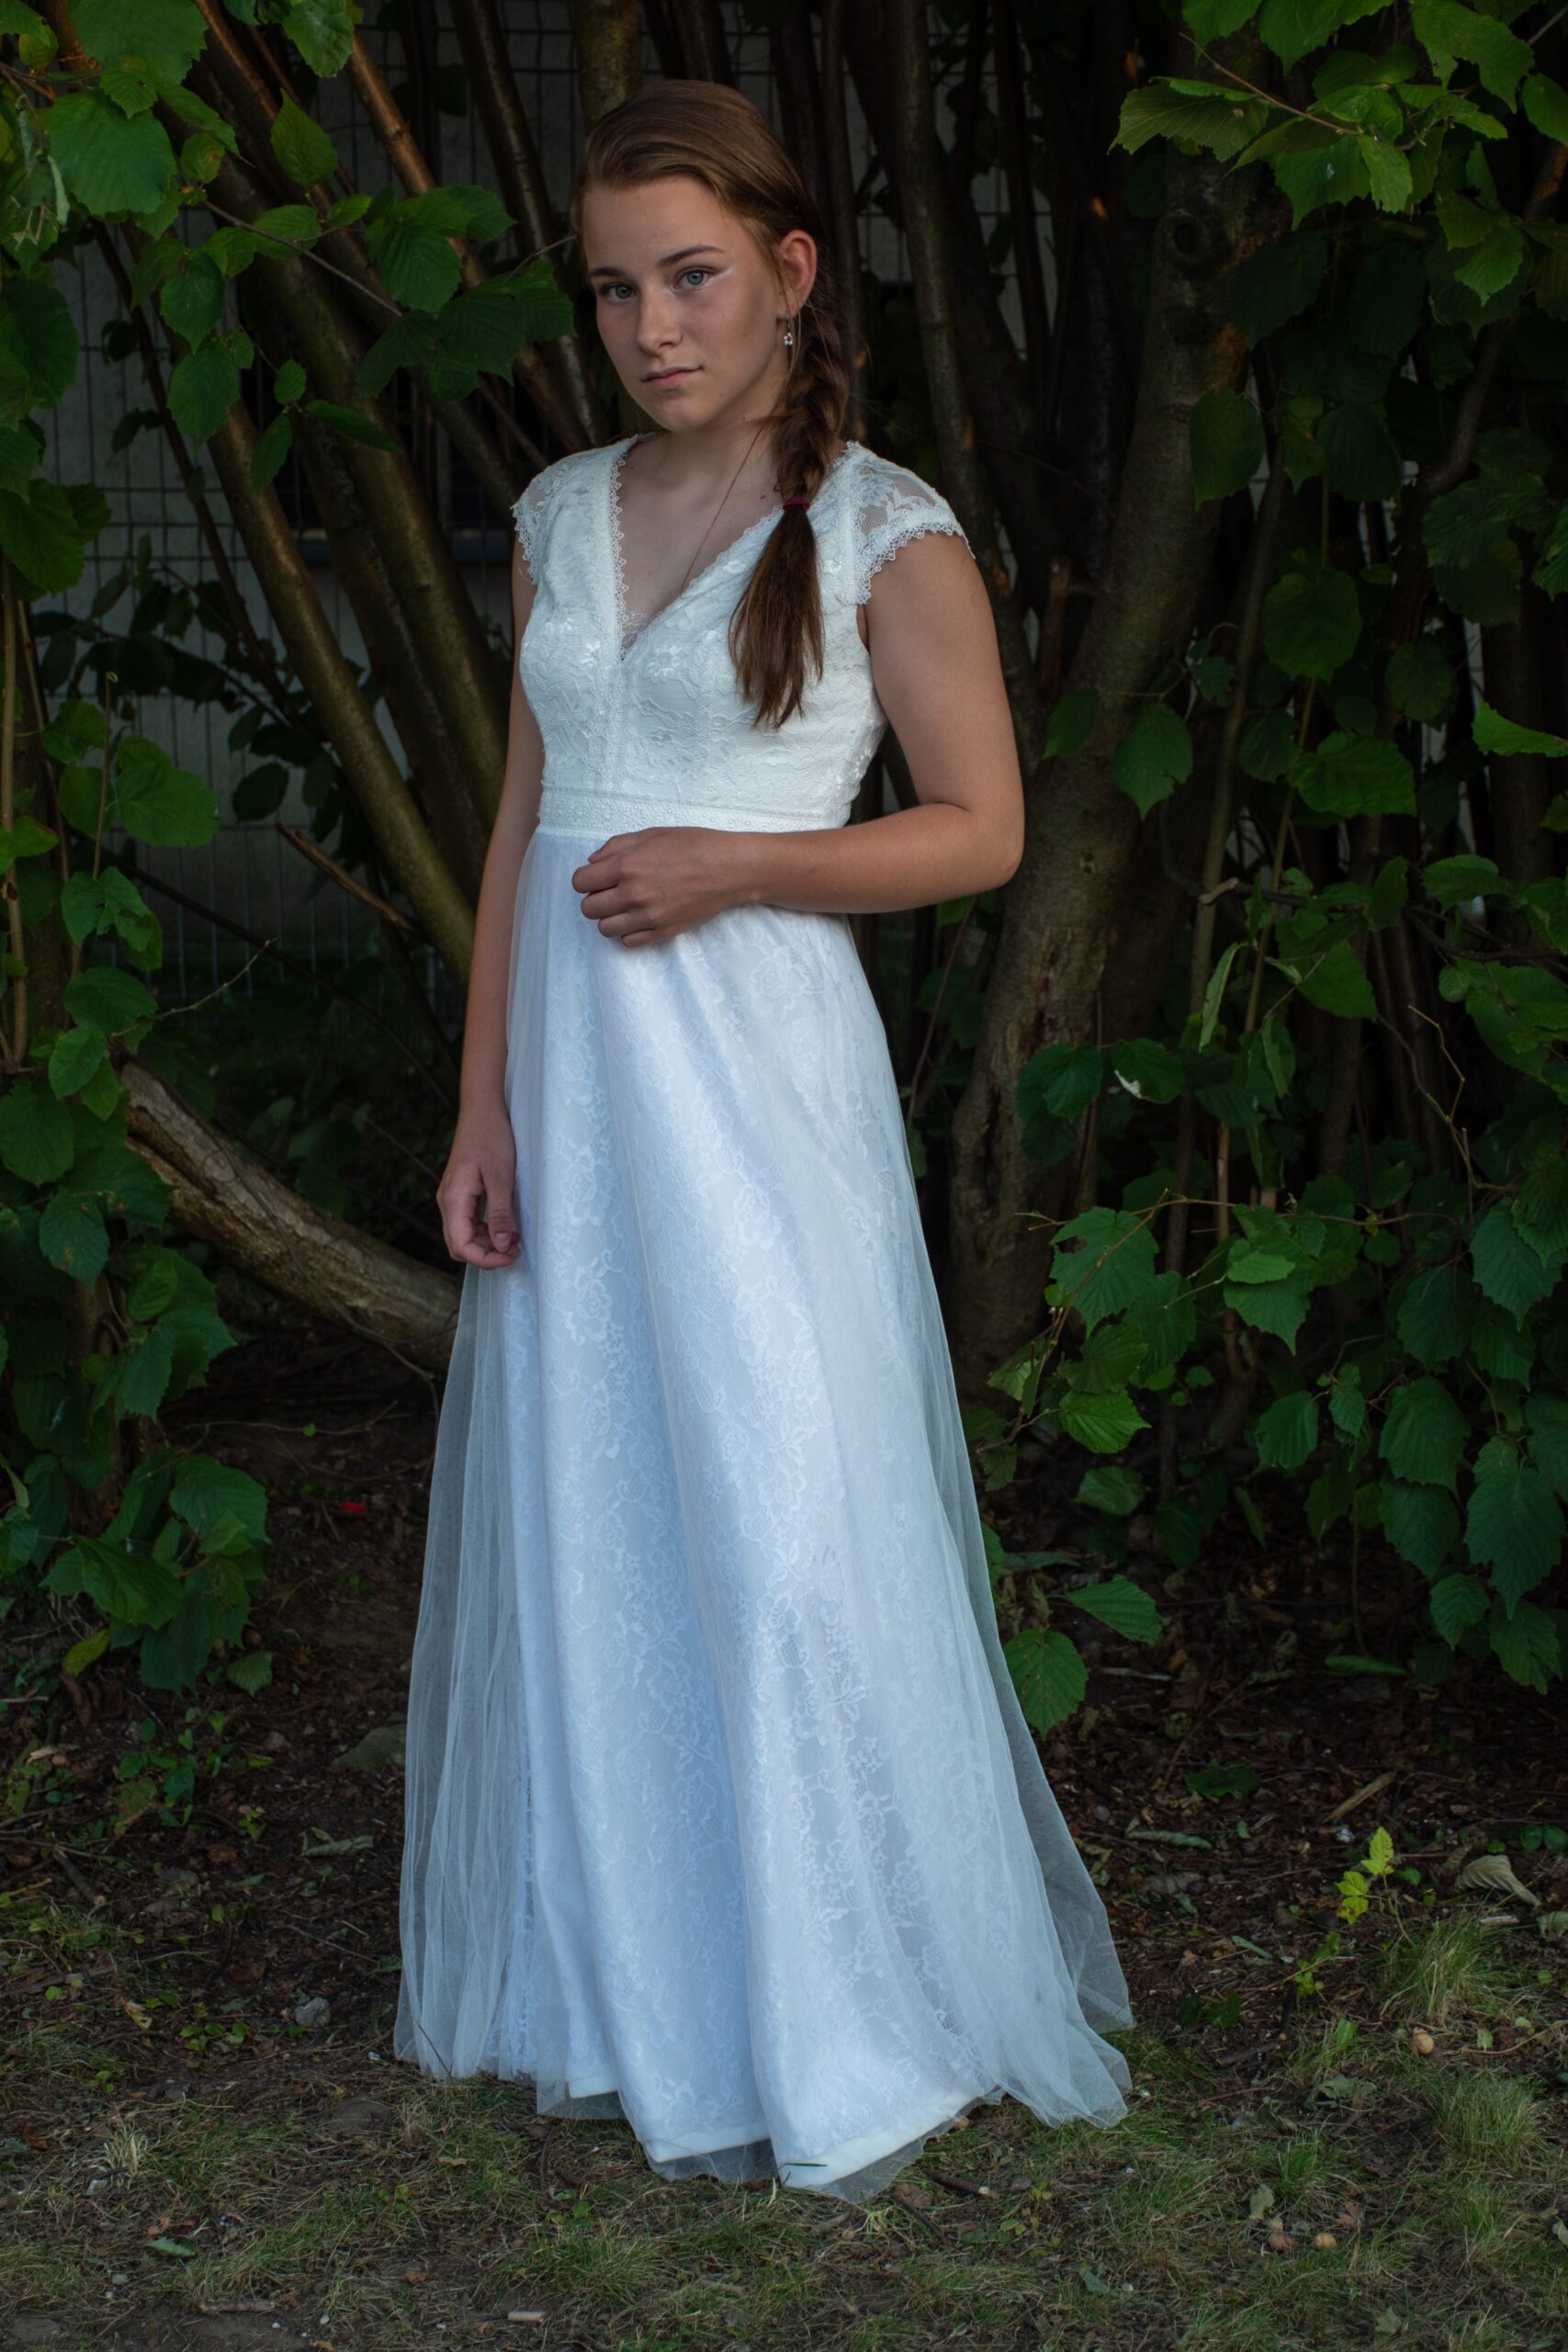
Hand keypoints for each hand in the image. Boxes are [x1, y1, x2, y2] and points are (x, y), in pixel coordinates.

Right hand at [436, 1100, 521, 1268]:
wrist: (482, 1111)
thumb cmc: (491, 1138)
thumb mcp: (501, 1177)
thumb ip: (500, 1213)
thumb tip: (502, 1245)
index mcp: (453, 1200)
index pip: (461, 1245)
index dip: (485, 1259)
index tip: (510, 1256)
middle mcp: (447, 1202)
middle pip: (459, 1245)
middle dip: (486, 1254)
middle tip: (515, 1251)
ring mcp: (453, 1197)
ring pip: (464, 1235)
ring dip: (487, 1243)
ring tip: (515, 1240)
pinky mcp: (461, 1193)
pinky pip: (468, 1222)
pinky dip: (485, 1230)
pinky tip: (506, 1226)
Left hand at [571, 826, 751, 945]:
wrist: (728, 869)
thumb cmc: (693, 845)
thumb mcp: (652, 834)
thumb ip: (616, 846)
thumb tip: (592, 862)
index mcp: (626, 866)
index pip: (580, 882)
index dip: (586, 879)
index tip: (597, 878)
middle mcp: (633, 893)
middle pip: (588, 909)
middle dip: (595, 899)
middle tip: (611, 892)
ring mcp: (648, 916)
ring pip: (605, 929)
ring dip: (610, 918)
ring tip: (626, 907)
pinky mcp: (662, 931)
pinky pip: (628, 942)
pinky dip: (628, 932)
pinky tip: (640, 919)